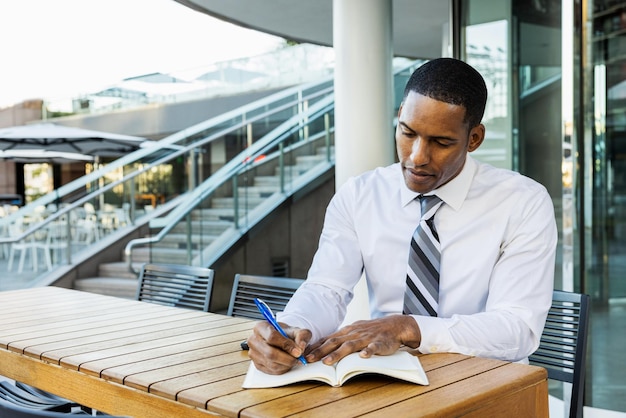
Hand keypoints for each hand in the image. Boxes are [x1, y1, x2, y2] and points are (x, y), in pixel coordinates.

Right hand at [247, 321, 311, 374]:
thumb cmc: (286, 334)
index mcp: (261, 327)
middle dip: (287, 358)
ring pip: (271, 364)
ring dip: (286, 364)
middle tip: (299, 359)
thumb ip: (302, 335)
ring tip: (294, 360)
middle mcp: (254, 340)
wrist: (281, 339)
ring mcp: (253, 353)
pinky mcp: (257, 364)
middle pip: (270, 353)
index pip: (272, 337)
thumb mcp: (296, 330)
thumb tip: (301, 347)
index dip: (286, 345)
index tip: (298, 351)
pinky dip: (283, 369)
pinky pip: (271, 370)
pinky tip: (288, 363)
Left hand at [305, 315, 420, 364]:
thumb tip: (323, 345)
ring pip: (350, 346)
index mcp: (347, 332)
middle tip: (308, 359)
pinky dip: (368, 352)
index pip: (328, 339)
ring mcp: (366, 338)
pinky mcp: (379, 343)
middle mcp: (354, 334)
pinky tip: (363, 356)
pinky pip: (373, 347)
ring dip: (338, 354)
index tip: (303, 354)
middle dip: (320, 351)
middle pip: (335, 342)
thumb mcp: (354, 331)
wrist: (394, 325)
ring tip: (327, 361)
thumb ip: (340, 338)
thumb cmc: (372, 330)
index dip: (315, 346)